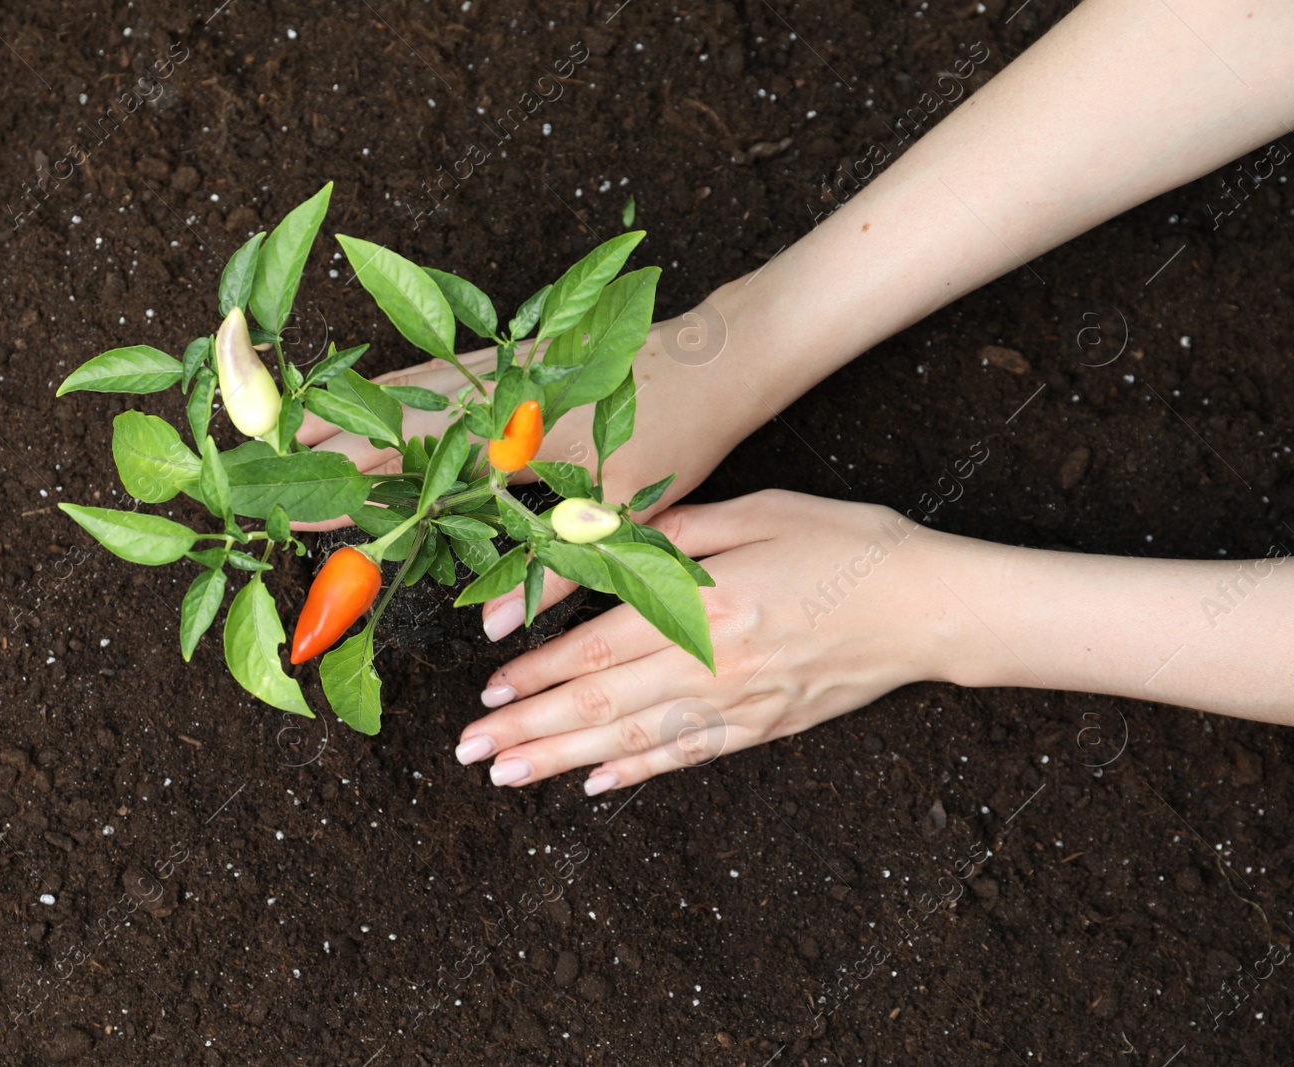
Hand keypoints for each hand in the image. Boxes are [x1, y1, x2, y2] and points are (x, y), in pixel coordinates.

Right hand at [295, 312, 763, 629]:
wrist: (714, 356)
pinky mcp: (498, 362)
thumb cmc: (672, 432)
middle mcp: (481, 399)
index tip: (287, 519)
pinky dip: (371, 391)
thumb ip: (551, 570)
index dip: (341, 499)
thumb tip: (494, 628)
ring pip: (385, 394)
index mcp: (503, 439)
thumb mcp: (617, 512)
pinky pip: (418, 376)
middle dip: (306, 454)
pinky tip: (345, 399)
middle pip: (374, 427)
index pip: (400, 472)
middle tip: (242, 474)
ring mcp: (485, 374)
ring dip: (327, 417)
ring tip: (267, 434)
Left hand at [452, 490, 985, 792]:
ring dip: (564, 761)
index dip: (538, 674)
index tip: (489, 691)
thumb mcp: (761, 511)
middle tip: (471, 751)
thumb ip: (681, 532)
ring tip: (509, 776)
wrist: (933, 606)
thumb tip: (610, 545)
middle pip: (601, 705)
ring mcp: (740, 703)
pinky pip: (689, 755)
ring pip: (634, 740)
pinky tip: (597, 785)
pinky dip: (638, 772)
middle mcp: (713, 664)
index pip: (599, 648)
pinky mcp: (766, 725)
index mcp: (706, 606)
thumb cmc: (848, 544)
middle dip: (529, 729)